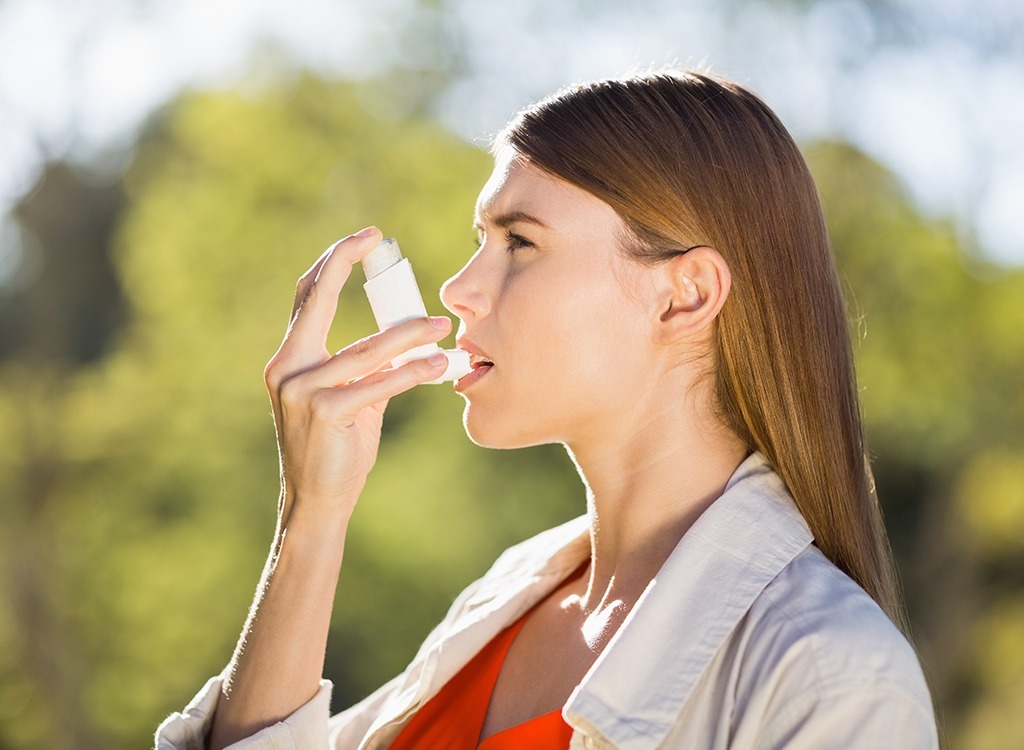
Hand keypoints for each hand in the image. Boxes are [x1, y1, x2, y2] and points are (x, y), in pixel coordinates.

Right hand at [263, 227, 450, 525]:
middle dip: (344, 261)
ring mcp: (301, 390)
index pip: (308, 297)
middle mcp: (287, 367)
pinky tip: (436, 364)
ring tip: (441, 326)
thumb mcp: (352, 396)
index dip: (332, 261)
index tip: (364, 238)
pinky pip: (378, 384)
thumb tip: (408, 337)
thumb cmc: (337, 445)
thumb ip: (370, 365)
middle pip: (317, 301)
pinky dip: (411, 372)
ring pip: (365, 350)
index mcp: (289, 358)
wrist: (319, 499)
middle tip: (378, 239)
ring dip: (409, 335)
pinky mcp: (325, 412)